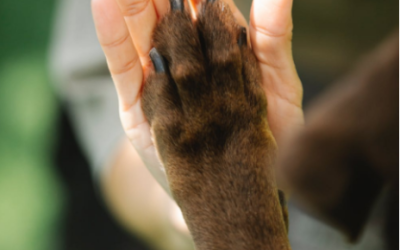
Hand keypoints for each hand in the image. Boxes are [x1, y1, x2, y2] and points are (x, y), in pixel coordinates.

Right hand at [91, 0, 303, 193]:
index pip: (206, 8)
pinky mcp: (138, 108)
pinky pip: (125, 66)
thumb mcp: (276, 85)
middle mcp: (187, 64)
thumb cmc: (266, 137)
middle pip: (169, 16)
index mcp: (220, 53)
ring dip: (133, 4)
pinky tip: (106, 5)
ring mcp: (159, 85)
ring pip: (142, 34)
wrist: (237, 194)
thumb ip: (272, 37)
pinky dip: (113, 36)